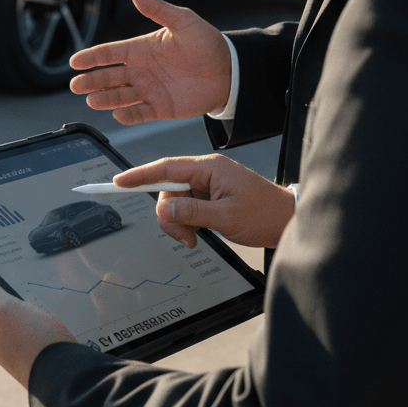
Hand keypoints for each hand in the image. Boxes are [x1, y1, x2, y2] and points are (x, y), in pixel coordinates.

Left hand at [0, 259, 75, 387]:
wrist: (68, 377)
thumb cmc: (34, 345)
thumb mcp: (4, 309)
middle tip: (9, 256)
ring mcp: (18, 340)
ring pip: (14, 307)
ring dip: (19, 291)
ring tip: (29, 272)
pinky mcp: (38, 342)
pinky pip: (32, 316)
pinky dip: (35, 303)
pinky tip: (46, 295)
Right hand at [69, 0, 231, 124]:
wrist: (230, 70)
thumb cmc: (207, 42)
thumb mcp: (183, 21)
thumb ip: (158, 9)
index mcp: (140, 49)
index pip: (109, 53)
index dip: (91, 57)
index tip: (75, 62)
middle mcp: (140, 71)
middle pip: (108, 77)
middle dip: (90, 81)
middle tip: (76, 85)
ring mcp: (149, 90)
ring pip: (118, 97)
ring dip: (104, 99)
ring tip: (92, 101)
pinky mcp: (160, 108)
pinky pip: (139, 113)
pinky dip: (128, 115)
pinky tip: (118, 114)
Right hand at [113, 155, 294, 249]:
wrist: (287, 221)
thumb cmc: (264, 214)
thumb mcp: (225, 216)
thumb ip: (191, 212)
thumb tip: (163, 208)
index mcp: (210, 169)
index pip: (166, 167)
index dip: (140, 175)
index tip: (120, 182)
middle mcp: (207, 173)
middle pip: (168, 190)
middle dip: (170, 215)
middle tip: (184, 237)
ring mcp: (208, 185)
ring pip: (176, 202)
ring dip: (179, 223)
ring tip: (195, 239)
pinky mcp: (211, 197)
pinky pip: (187, 208)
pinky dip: (187, 223)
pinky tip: (199, 234)